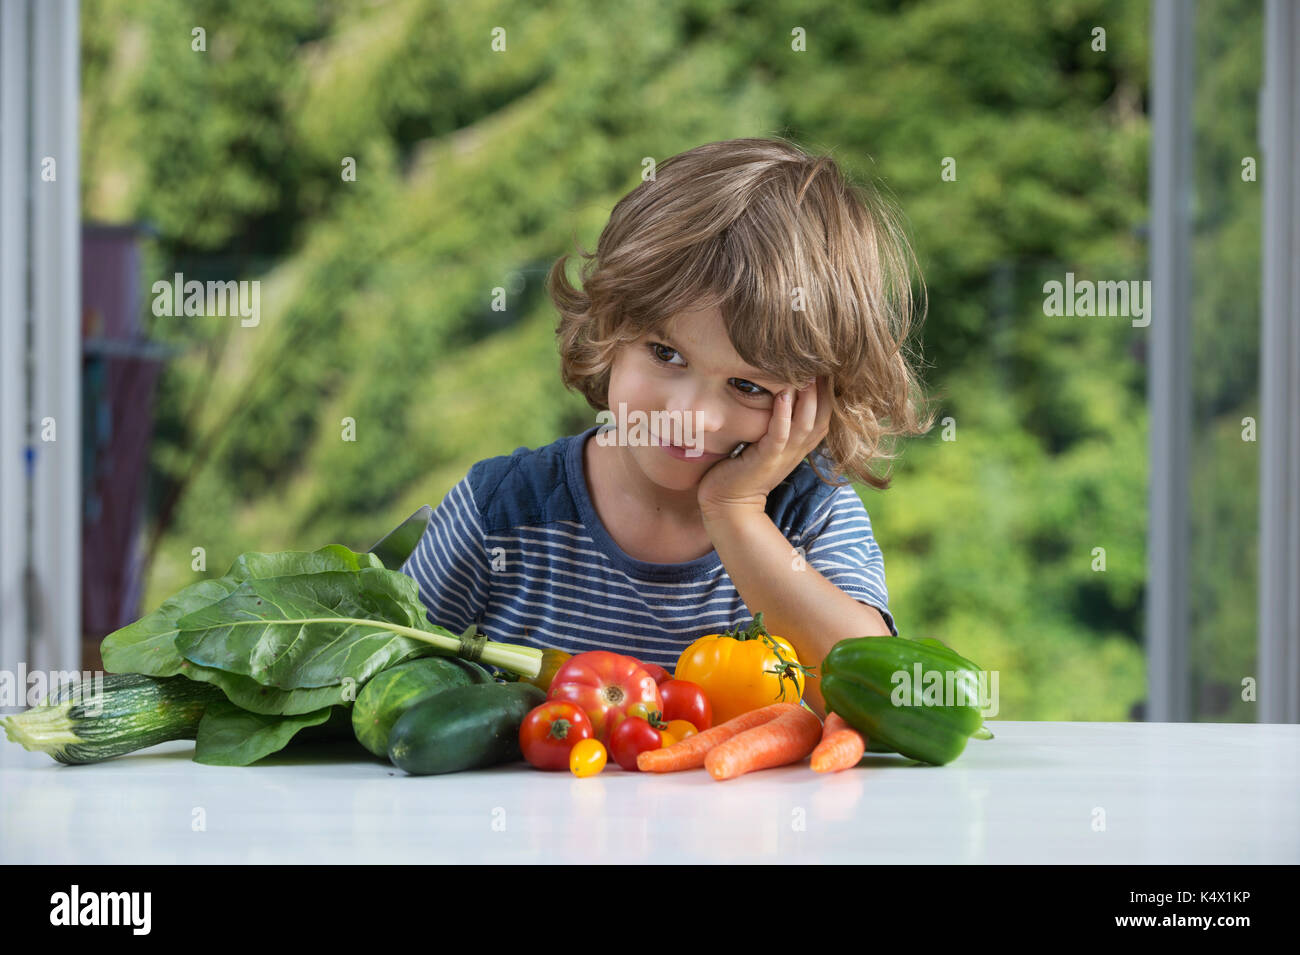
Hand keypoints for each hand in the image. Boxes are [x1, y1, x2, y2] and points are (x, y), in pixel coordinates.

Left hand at [697, 375, 831, 518]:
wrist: (729, 502)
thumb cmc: (743, 467)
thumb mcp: (767, 440)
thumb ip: (778, 419)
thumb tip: (778, 387)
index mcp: (801, 442)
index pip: (826, 411)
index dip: (830, 388)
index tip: (827, 363)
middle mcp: (798, 447)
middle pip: (824, 415)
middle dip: (826, 388)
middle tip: (823, 360)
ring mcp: (784, 454)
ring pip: (806, 422)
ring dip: (808, 397)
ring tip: (807, 372)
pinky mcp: (767, 459)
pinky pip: (780, 434)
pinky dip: (784, 415)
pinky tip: (784, 395)